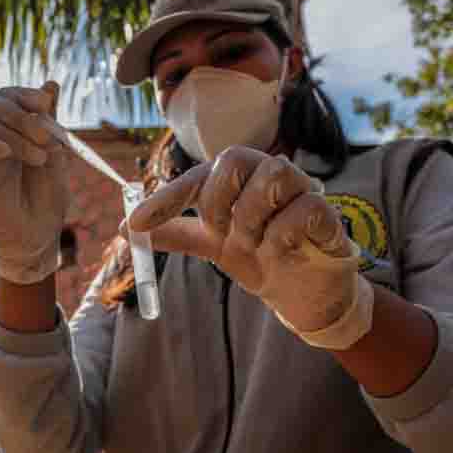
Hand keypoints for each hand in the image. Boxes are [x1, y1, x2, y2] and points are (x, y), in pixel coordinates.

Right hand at [0, 82, 68, 284]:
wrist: (40, 232)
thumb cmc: (48, 194)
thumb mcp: (56, 151)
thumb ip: (50, 119)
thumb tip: (51, 83)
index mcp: (11, 126)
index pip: (7, 94)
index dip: (23, 93)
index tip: (45, 104)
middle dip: (21, 116)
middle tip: (46, 139)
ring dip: (12, 135)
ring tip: (38, 157)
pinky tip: (3, 152)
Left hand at [128, 146, 364, 333]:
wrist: (300, 294)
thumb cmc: (259, 258)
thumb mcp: (211, 247)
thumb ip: (174, 234)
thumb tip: (125, 229)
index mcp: (239, 180)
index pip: (198, 175)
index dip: (165, 198)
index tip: (135, 224)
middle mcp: (268, 175)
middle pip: (236, 158)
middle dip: (218, 201)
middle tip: (220, 234)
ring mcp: (301, 191)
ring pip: (274, 174)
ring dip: (252, 217)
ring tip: (254, 245)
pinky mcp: (327, 214)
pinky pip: (305, 208)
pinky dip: (283, 234)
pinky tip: (281, 252)